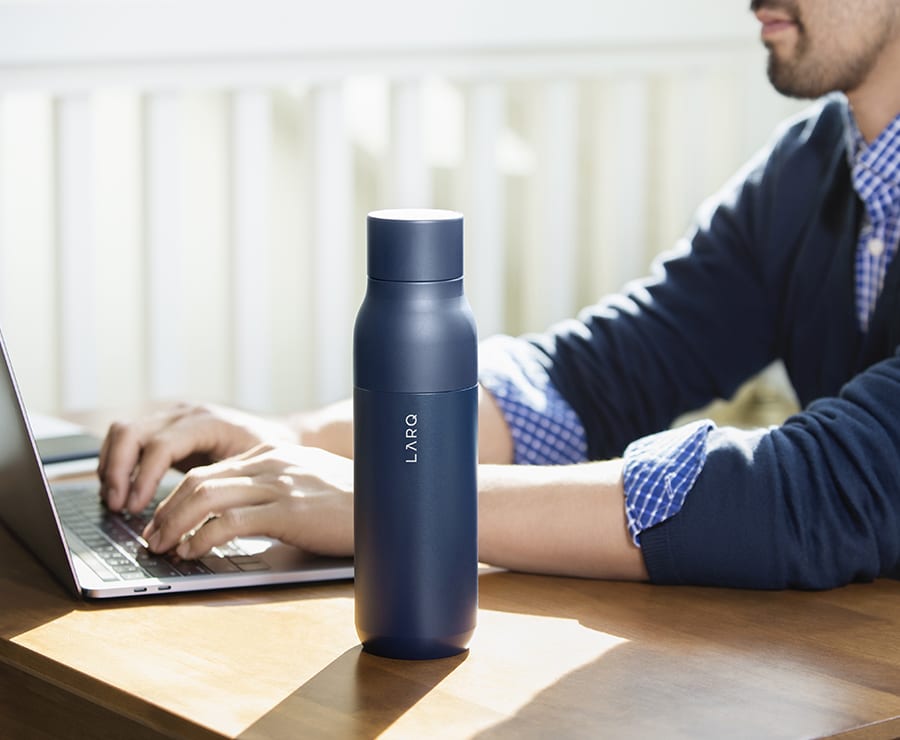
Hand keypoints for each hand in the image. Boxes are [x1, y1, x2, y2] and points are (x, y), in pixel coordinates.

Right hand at [98, 403, 297, 512]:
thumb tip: (202, 517)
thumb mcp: (256, 468)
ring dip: (111, 467)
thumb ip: (227, 485)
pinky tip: (122, 492)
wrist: (282, 433)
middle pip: (130, 432)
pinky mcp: (165, 428)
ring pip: (122, 432)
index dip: (144, 477)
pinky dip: (117, 463)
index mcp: (208, 421)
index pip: (162, 444)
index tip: (136, 507)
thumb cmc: (274, 452)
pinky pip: (127, 439)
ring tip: (115, 502)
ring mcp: (172, 417)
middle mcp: (185, 414)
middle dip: (118, 471)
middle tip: (118, 506)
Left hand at [141, 443, 353, 558]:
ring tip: (163, 548)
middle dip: (166, 512)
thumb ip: (277, 486)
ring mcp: (279, 485)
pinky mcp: (288, 511)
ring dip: (175, 525)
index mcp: (274, 454)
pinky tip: (193, 553)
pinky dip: (203, 538)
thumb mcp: (309, 482)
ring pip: (206, 497)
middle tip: (151, 539)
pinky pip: (230, 522)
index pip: (210, 471)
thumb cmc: (355, 501)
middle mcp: (272, 463)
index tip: (164, 522)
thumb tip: (241, 513)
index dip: (178, 498)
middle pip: (199, 481)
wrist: (395, 505)